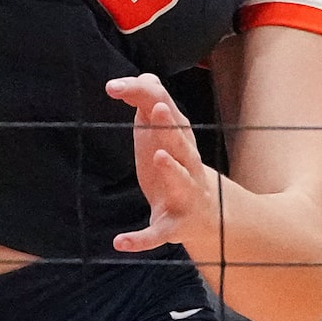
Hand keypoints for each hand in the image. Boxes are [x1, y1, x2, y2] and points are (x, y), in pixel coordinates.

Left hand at [108, 72, 222, 256]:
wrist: (208, 214)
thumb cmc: (177, 165)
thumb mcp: (165, 137)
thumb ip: (150, 107)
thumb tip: (139, 77)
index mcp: (181, 140)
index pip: (165, 112)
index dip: (142, 96)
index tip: (113, 86)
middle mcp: (188, 165)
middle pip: (181, 142)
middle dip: (171, 127)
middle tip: (159, 108)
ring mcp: (186, 195)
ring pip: (182, 180)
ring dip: (172, 168)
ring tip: (158, 156)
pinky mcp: (175, 225)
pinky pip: (158, 234)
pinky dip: (141, 239)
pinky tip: (120, 243)